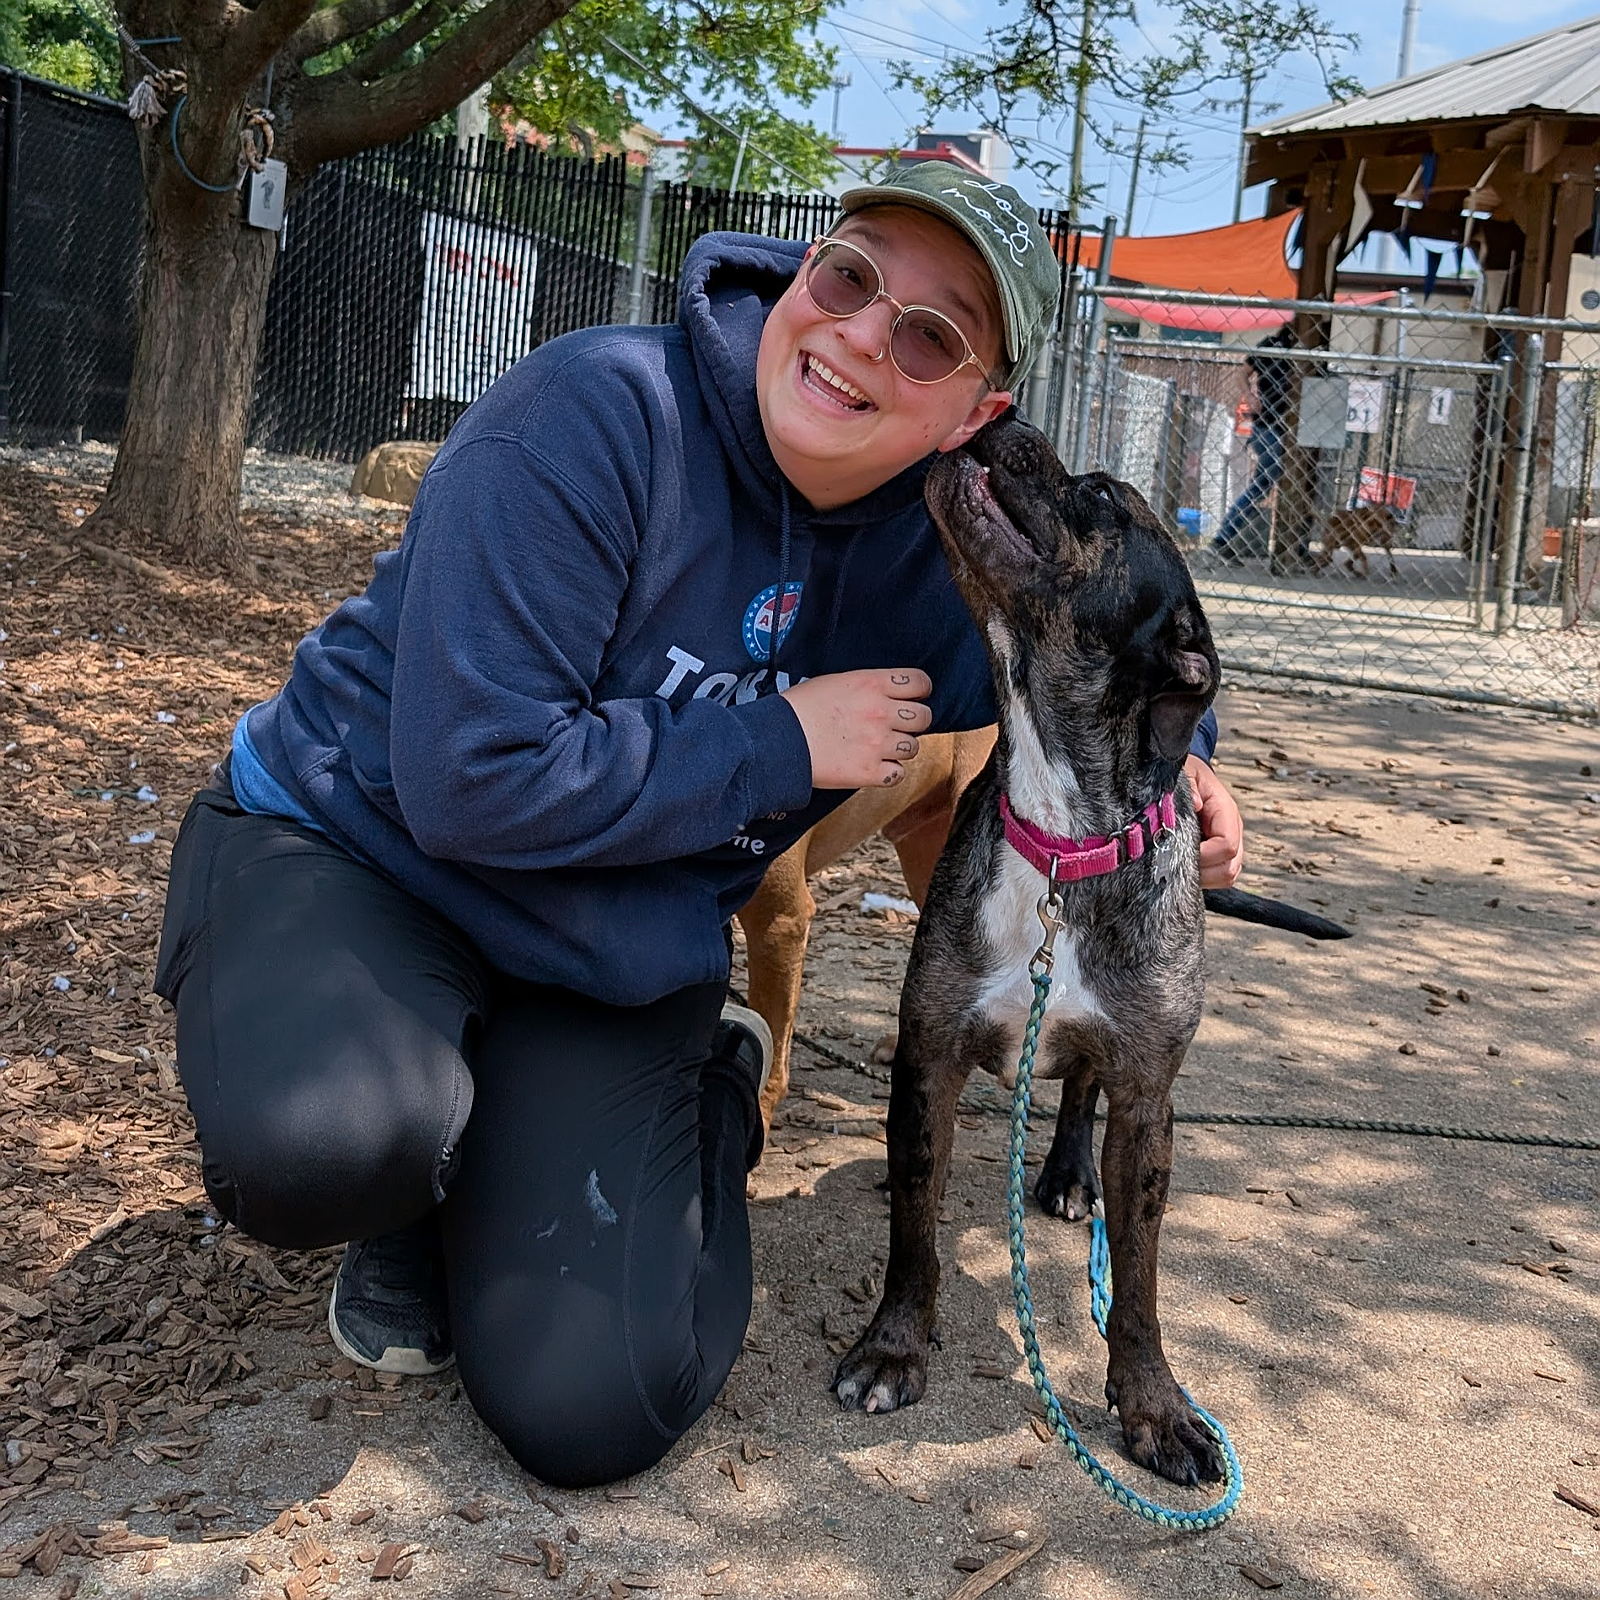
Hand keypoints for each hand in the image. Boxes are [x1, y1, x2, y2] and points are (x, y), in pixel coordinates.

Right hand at [782, 669, 931, 789]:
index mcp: (872, 684)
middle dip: (914, 722)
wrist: (778, 741)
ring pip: (914, 748)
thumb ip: (866, 687)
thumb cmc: (797, 709)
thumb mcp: (834, 682)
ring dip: (900, 748)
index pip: (920, 683)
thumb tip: (883, 694)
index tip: (913, 697)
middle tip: (896, 725)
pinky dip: (888, 773)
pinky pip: (897, 774)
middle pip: (924, 717)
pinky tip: (873, 766)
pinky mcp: (870, 771)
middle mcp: (881, 712)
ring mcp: (878, 744)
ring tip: (879, 747)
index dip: (920, 691)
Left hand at [1185, 755, 1243, 888]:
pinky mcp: (1219, 855)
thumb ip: (1190, 785)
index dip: (1204, 855)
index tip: (1178, 852)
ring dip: (1201, 877)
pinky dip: (1200, 877)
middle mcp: (1233, 831)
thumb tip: (1196, 803)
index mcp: (1226, 812)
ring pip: (1225, 876)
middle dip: (1201, 872)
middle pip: (1229, 868)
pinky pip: (1216, 877)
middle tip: (1173, 864)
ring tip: (1176, 865)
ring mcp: (1228, 846)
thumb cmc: (1189, 774)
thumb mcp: (1187, 772)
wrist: (1193, 775)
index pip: (1226, 845)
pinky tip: (1180, 865)